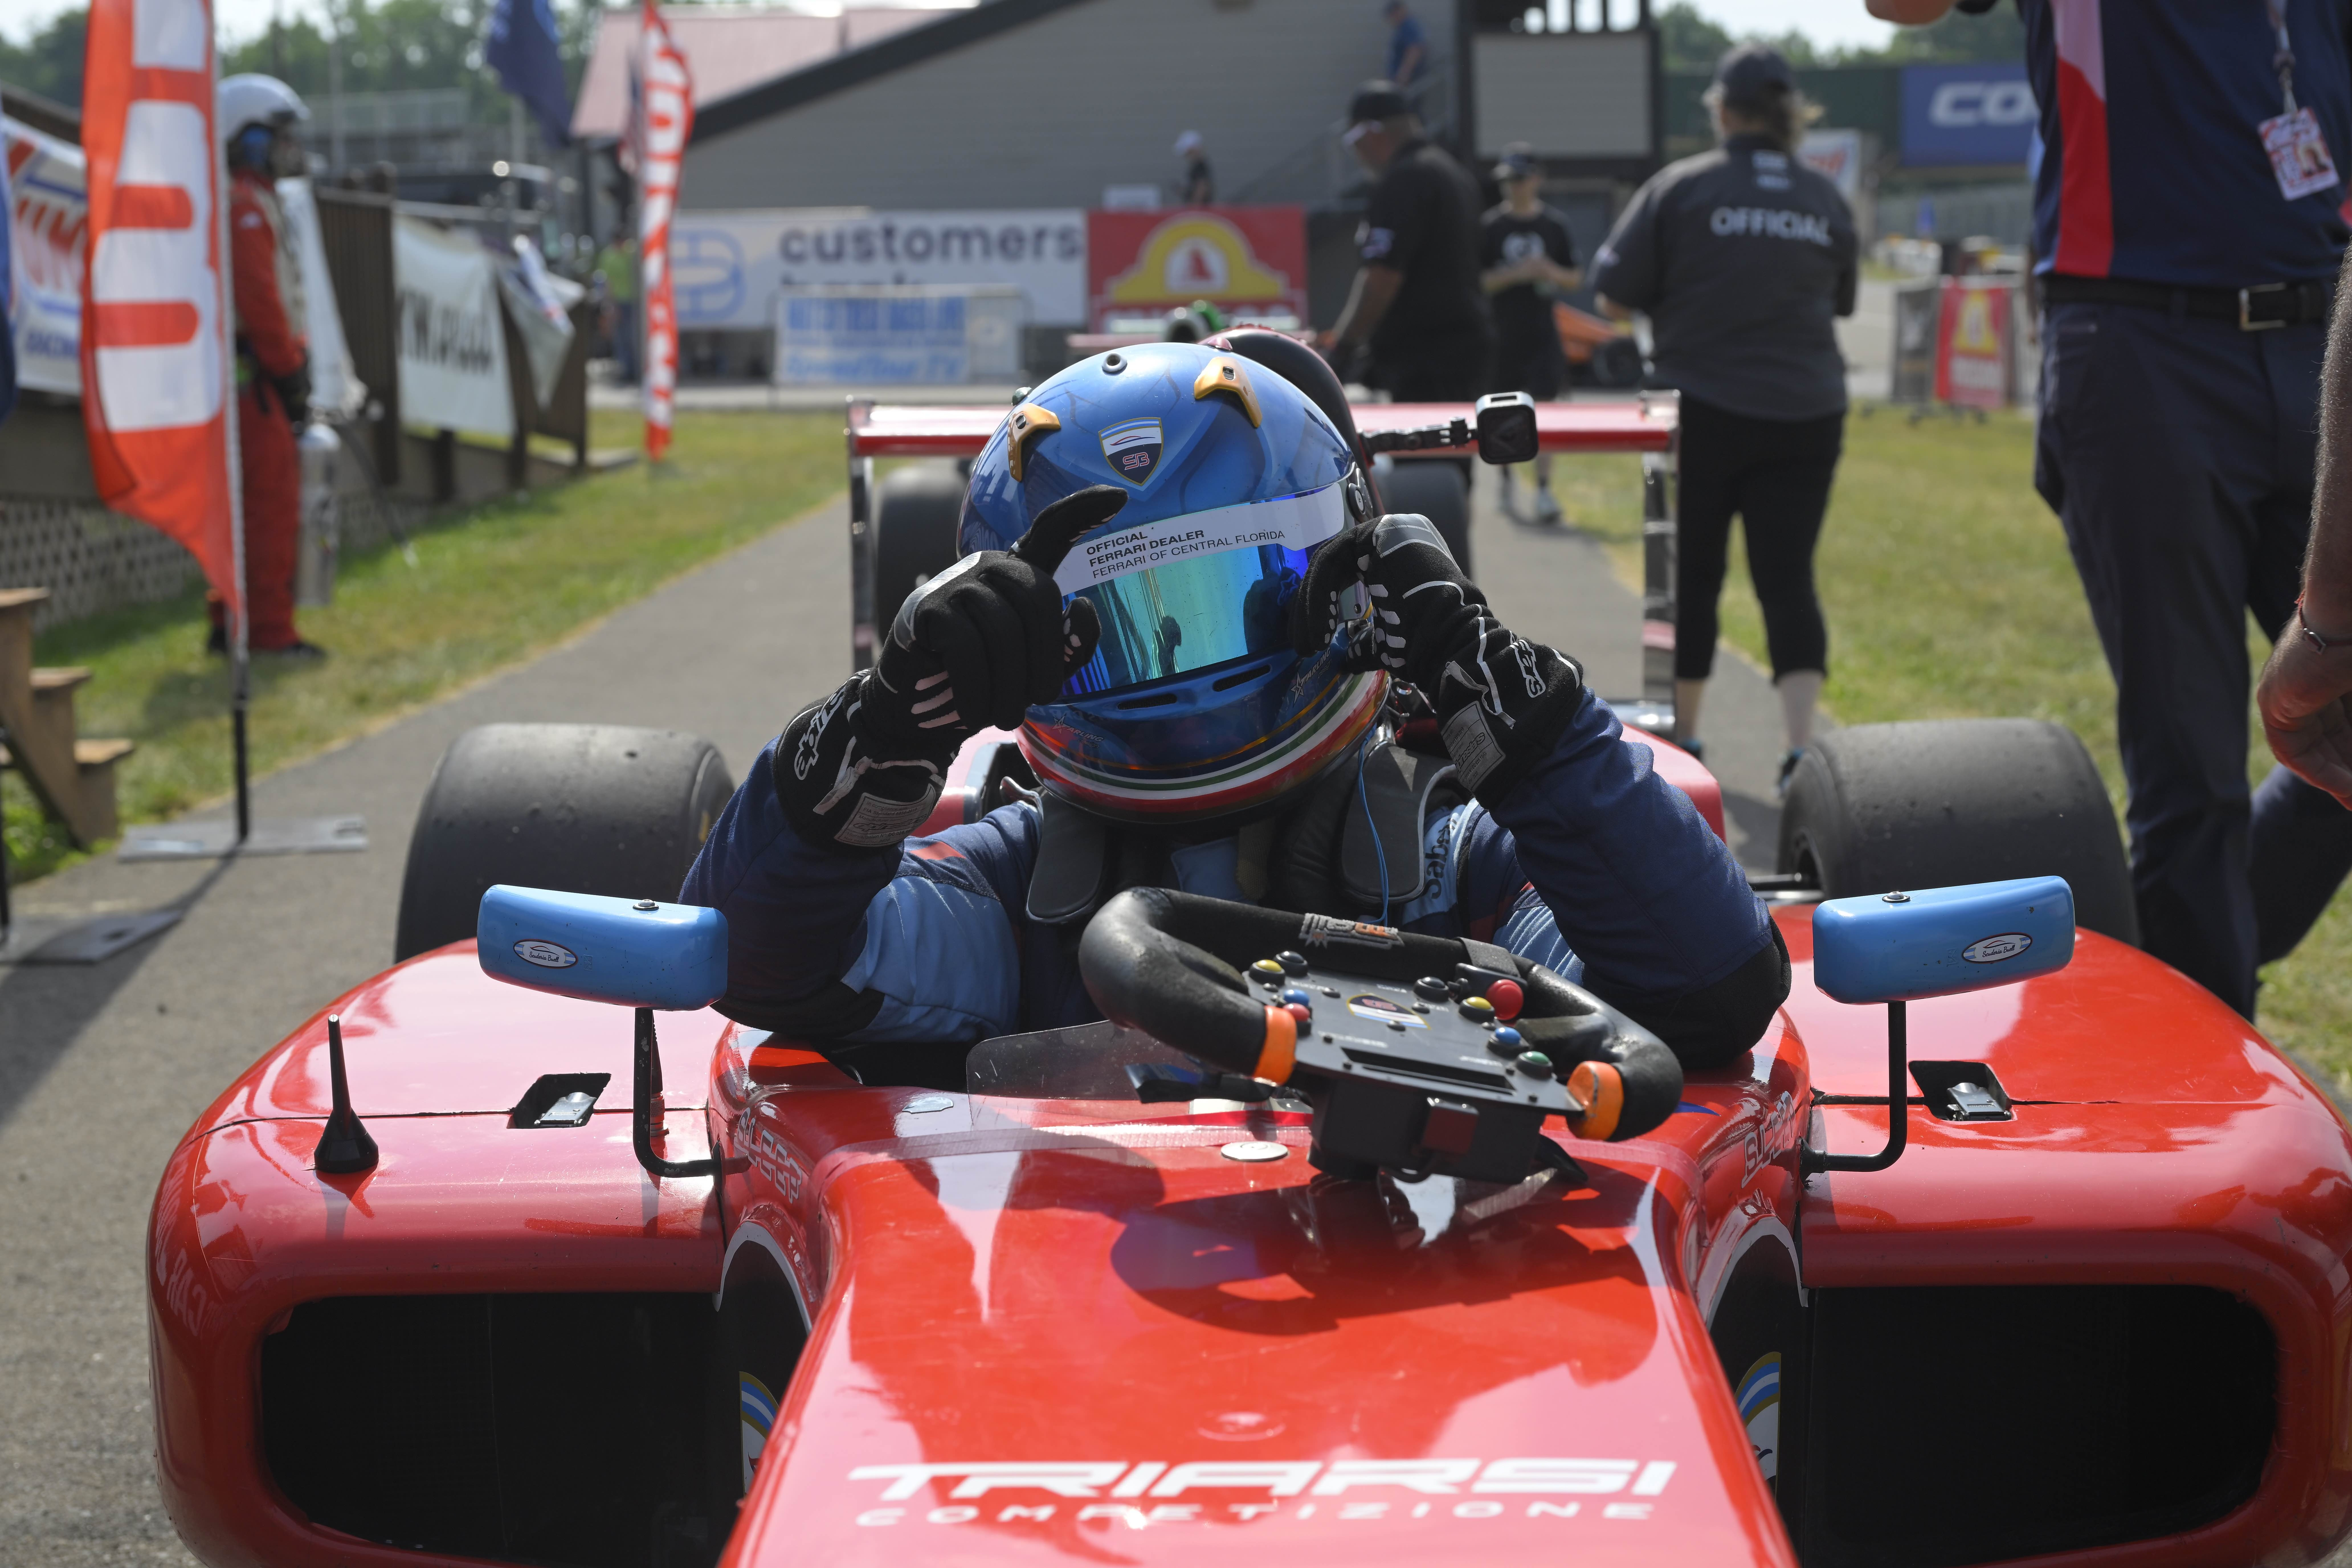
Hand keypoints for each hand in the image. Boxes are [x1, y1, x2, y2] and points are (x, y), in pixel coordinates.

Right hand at [864, 484, 1116, 749]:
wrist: (915, 706)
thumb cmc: (983, 681)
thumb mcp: (1035, 667)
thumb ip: (1068, 645)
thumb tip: (1081, 607)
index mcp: (1020, 574)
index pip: (1051, 530)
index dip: (1082, 511)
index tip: (1120, 497)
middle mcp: (989, 565)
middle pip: (1039, 598)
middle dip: (1046, 660)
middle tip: (1039, 701)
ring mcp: (956, 581)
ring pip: (1003, 630)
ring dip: (1010, 687)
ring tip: (1004, 717)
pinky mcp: (926, 608)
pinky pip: (967, 648)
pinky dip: (978, 689)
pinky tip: (975, 713)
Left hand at [1292, 512, 1477, 683]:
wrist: (1450, 639)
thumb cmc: (1426, 643)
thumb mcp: (1388, 639)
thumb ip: (1367, 639)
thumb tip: (1347, 657)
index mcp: (1400, 557)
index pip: (1346, 572)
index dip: (1324, 607)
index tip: (1314, 642)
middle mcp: (1396, 536)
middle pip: (1333, 566)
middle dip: (1311, 607)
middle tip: (1301, 643)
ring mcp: (1390, 528)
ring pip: (1330, 563)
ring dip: (1311, 606)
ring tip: (1308, 643)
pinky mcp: (1380, 530)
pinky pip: (1333, 560)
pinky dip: (1318, 596)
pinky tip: (1319, 627)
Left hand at [2258, 611, 2351, 807]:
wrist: (2348, 613)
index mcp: (2332, 675)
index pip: (2344, 726)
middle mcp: (2307, 686)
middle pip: (2332, 741)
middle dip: (2350, 771)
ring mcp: (2287, 695)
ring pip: (2316, 751)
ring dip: (2342, 778)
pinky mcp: (2274, 705)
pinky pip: (2296, 754)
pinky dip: (2323, 774)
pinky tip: (2349, 792)